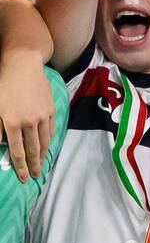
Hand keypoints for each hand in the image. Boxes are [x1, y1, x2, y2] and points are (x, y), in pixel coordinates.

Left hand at [0, 50, 55, 181]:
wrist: (23, 64)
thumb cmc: (3, 83)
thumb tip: (0, 146)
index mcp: (13, 123)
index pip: (18, 152)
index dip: (21, 167)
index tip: (25, 178)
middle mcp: (29, 122)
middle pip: (33, 150)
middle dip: (34, 165)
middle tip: (37, 176)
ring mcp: (42, 116)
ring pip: (44, 141)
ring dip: (43, 155)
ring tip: (42, 164)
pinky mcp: (51, 109)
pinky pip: (51, 129)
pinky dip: (49, 140)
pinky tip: (47, 146)